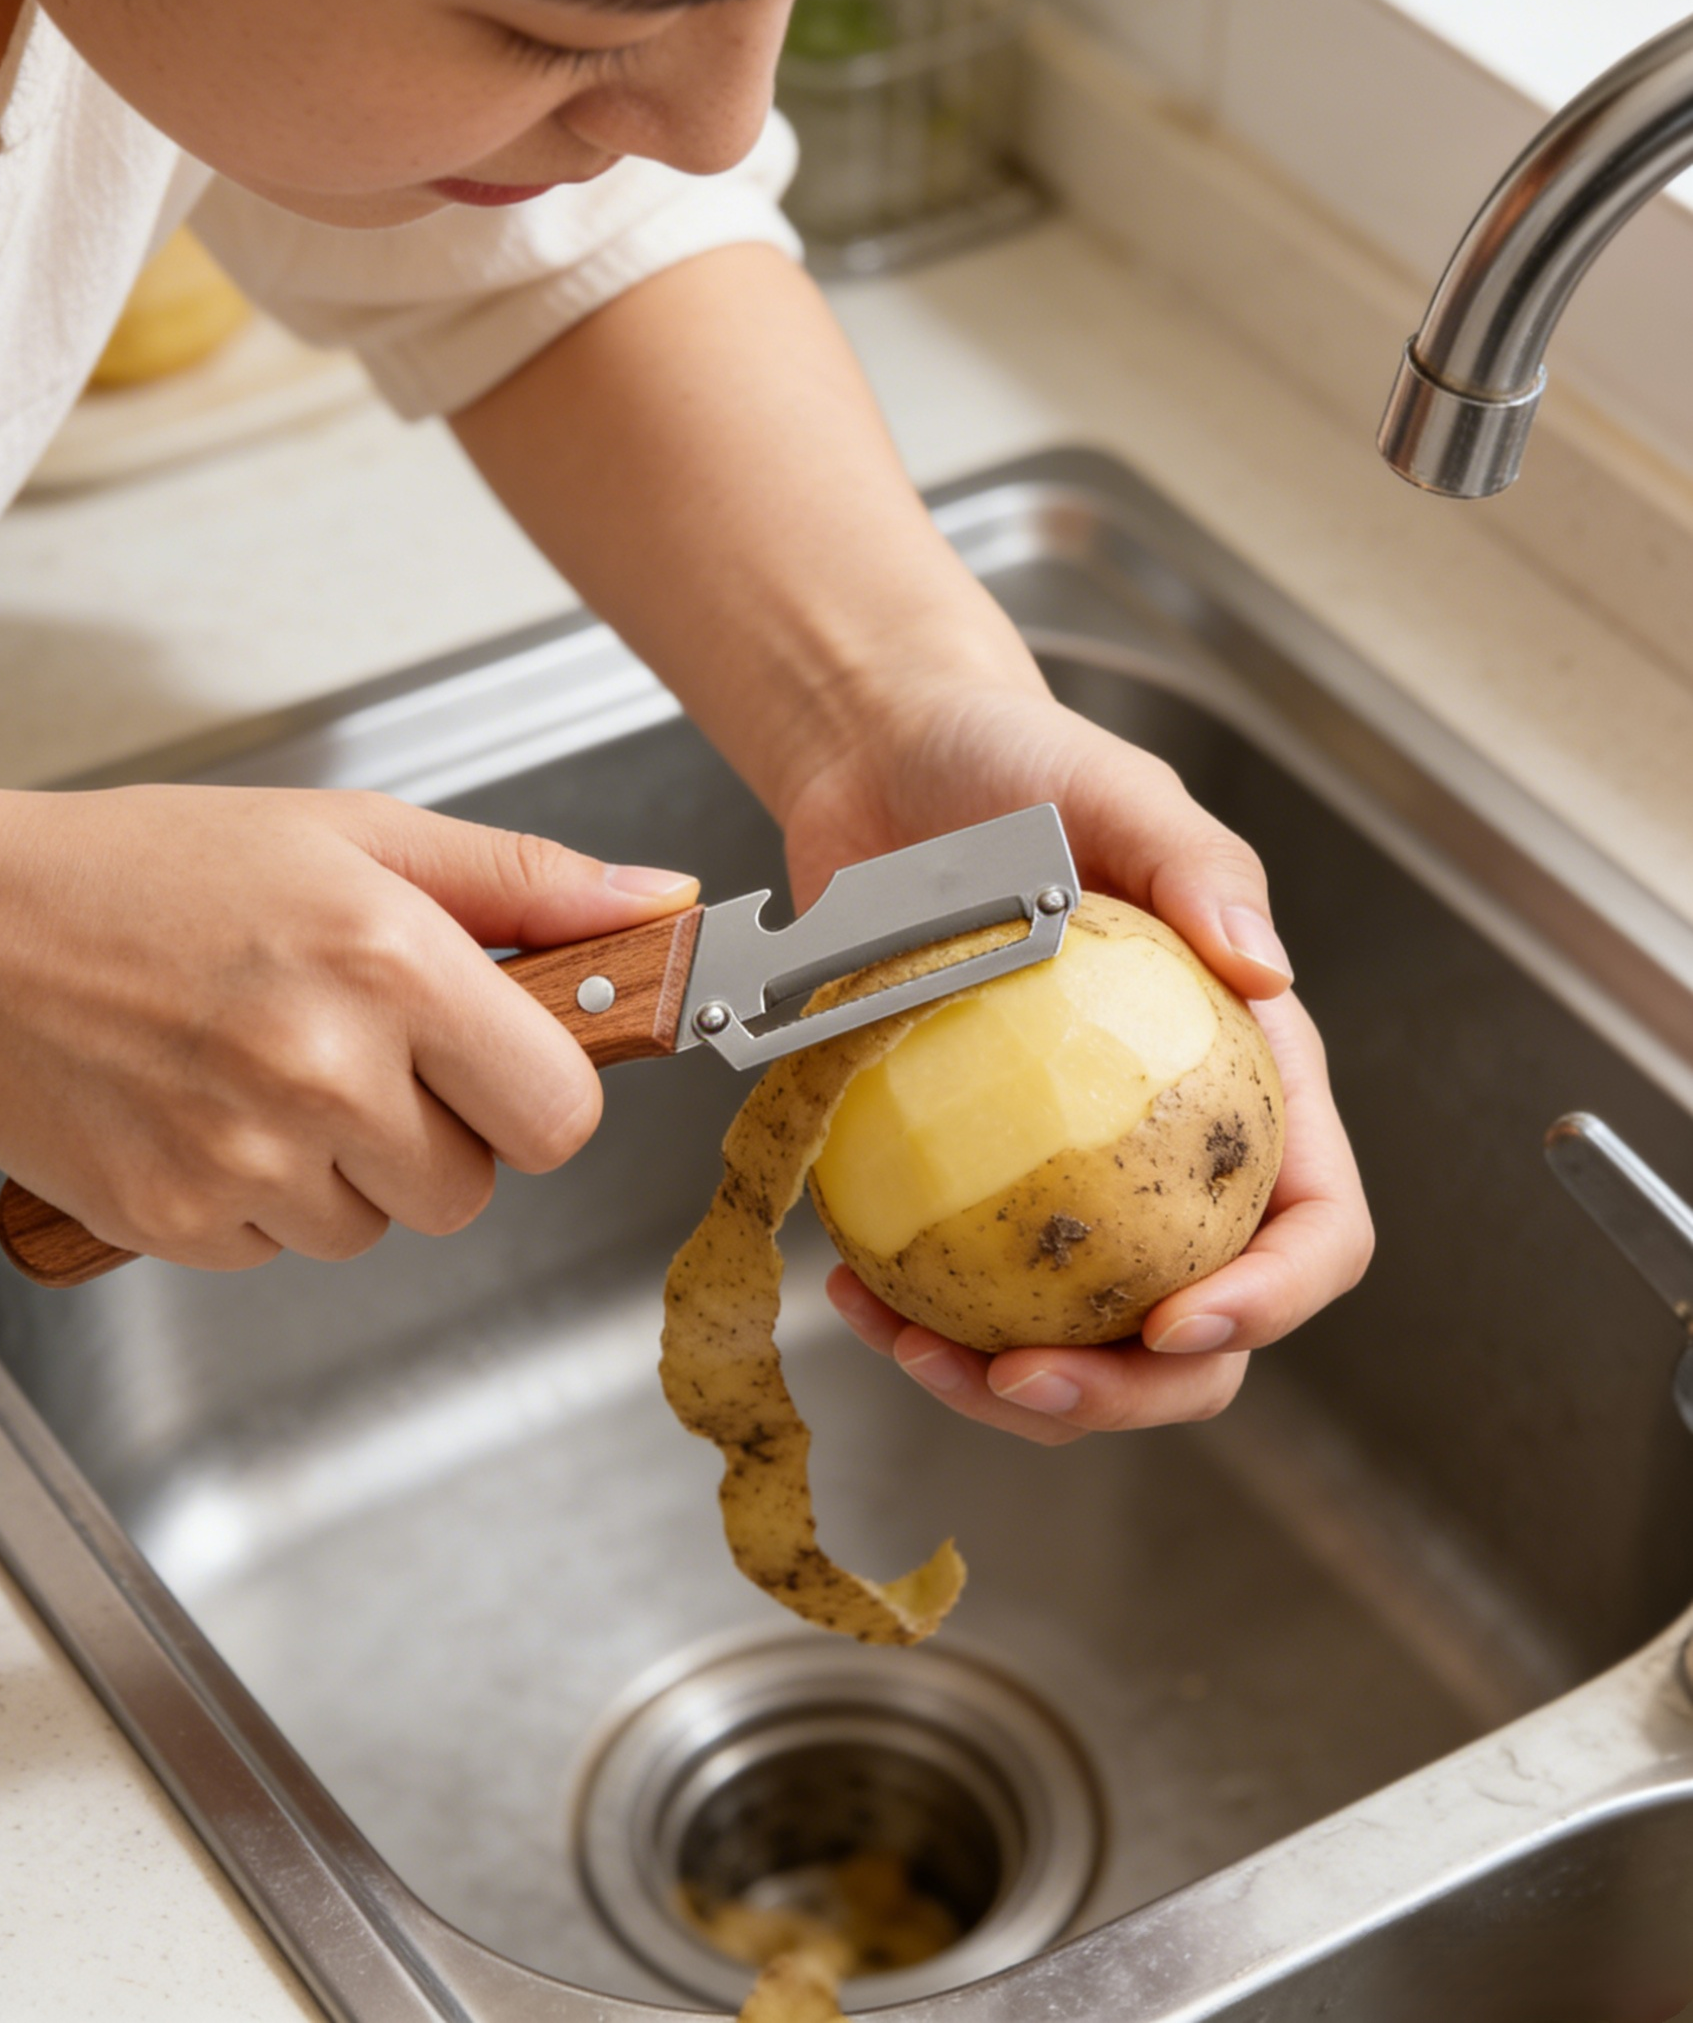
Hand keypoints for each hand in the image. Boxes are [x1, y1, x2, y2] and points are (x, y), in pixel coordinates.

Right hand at [0, 786, 695, 1270]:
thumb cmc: (151, 873)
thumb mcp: (355, 835)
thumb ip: (520, 880)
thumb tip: (657, 905)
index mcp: (390, 959)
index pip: (560, 1112)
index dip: (539, 1091)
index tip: (498, 1059)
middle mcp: (325, 1066)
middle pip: (475, 1185)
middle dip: (441, 1131)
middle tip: (366, 1051)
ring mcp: (247, 1157)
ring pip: (382, 1226)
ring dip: (350, 1168)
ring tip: (269, 1069)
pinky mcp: (179, 1220)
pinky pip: (284, 1248)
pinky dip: (264, 1198)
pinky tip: (212, 1110)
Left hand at [782, 682, 1373, 1442]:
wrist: (884, 767)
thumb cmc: (1016, 769)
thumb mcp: (1114, 791)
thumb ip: (1201, 869)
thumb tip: (1267, 971)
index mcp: (1246, 1078)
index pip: (1312, 1221)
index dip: (1272, 1298)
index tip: (1180, 1322)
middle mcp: (1167, 1154)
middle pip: (1200, 1331)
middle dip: (1126, 1394)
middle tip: (1019, 1382)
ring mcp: (1064, 1182)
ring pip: (1075, 1339)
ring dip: (1002, 1384)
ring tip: (912, 1349)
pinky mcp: (966, 1183)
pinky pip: (960, 1286)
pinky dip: (913, 1317)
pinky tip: (850, 1291)